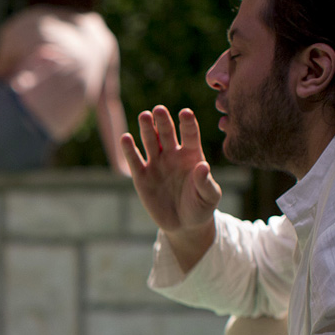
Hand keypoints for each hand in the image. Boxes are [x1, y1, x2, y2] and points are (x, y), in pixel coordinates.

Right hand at [122, 107, 221, 268]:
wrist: (184, 224)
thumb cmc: (201, 207)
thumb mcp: (209, 196)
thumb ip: (206, 182)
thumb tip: (202, 166)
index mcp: (192, 155)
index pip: (190, 135)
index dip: (187, 124)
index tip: (185, 113)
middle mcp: (173, 155)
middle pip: (167, 133)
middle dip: (163, 121)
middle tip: (158, 110)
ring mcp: (156, 164)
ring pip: (150, 142)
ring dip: (146, 129)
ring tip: (143, 116)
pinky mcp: (141, 177)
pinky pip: (134, 160)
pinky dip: (129, 149)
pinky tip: (125, 138)